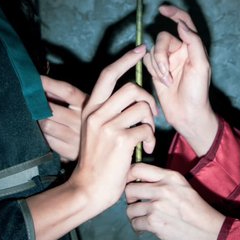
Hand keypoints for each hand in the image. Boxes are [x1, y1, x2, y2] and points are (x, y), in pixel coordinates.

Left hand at [38, 76, 86, 162]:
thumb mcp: (85, 106)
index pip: (67, 91)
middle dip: (38, 104)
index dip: (50, 84)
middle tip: (31, 101)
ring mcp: (75, 137)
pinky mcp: (68, 151)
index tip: (36, 79)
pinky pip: (47, 140)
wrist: (103, 152)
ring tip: (37, 116)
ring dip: (38, 119)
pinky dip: (42, 134)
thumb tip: (45, 87)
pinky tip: (42, 131)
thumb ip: (66, 97)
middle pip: (52, 109)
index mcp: (88, 106)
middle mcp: (81, 121)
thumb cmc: (91, 123)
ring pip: (46, 125)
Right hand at [68, 46, 158, 214]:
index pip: (108, 74)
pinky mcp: (121, 140)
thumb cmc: (97, 162)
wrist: (88, 189)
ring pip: (142, 108)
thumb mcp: (95, 132)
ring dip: (150, 123)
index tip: (141, 50)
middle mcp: (97, 113)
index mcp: (90, 108)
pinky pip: (146, 128)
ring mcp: (108, 126)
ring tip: (146, 138)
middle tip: (150, 117)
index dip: (126, 59)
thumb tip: (133, 97)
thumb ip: (109, 113)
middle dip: (148, 100)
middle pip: (132, 88)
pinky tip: (144, 149)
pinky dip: (150, 139)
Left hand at [125, 162, 224, 239]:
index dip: (129, 176)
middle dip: (130, 199)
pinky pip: (135, 223)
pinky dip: (138, 227)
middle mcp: (163, 188)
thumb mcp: (184, 188)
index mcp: (171, 177)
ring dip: (134, 216)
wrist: (212, 233)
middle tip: (137, 205)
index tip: (131, 184)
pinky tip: (145, 229)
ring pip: (130, 209)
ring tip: (142, 219)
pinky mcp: (155, 223)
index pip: (138, 168)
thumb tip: (141, 183)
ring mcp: (158, 206)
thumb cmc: (199, 212)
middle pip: (129, 188)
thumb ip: (165, 182)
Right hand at [142, 5, 218, 154]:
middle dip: (161, 54)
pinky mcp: (156, 70)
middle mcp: (179, 50)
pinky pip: (147, 60)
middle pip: (162, 38)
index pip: (183, 23)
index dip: (174, 14)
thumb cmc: (198, 91)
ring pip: (153, 50)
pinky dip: (153, 70)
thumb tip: (181, 24)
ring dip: (158, 66)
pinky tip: (163, 82)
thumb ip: (193, 42)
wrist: (186, 114)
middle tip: (167, 72)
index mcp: (192, 46)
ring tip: (167, 81)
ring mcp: (167, 60)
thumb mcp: (200, 65)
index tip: (162, 10)